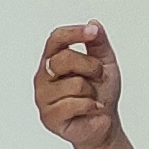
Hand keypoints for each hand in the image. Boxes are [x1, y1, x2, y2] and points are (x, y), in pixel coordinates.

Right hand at [36, 21, 125, 148]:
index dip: (73, 33)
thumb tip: (93, 24)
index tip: (92, 33)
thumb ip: (98, 43)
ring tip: (91, 98)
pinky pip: (74, 104)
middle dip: (91, 67)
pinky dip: (90, 106)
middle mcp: (43, 77)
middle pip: (65, 59)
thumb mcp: (105, 63)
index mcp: (53, 60)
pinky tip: (91, 110)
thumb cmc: (100, 93)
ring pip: (74, 84)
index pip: (56, 39)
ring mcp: (43, 98)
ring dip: (92, 92)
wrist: (104, 123)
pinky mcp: (49, 117)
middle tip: (98, 77)